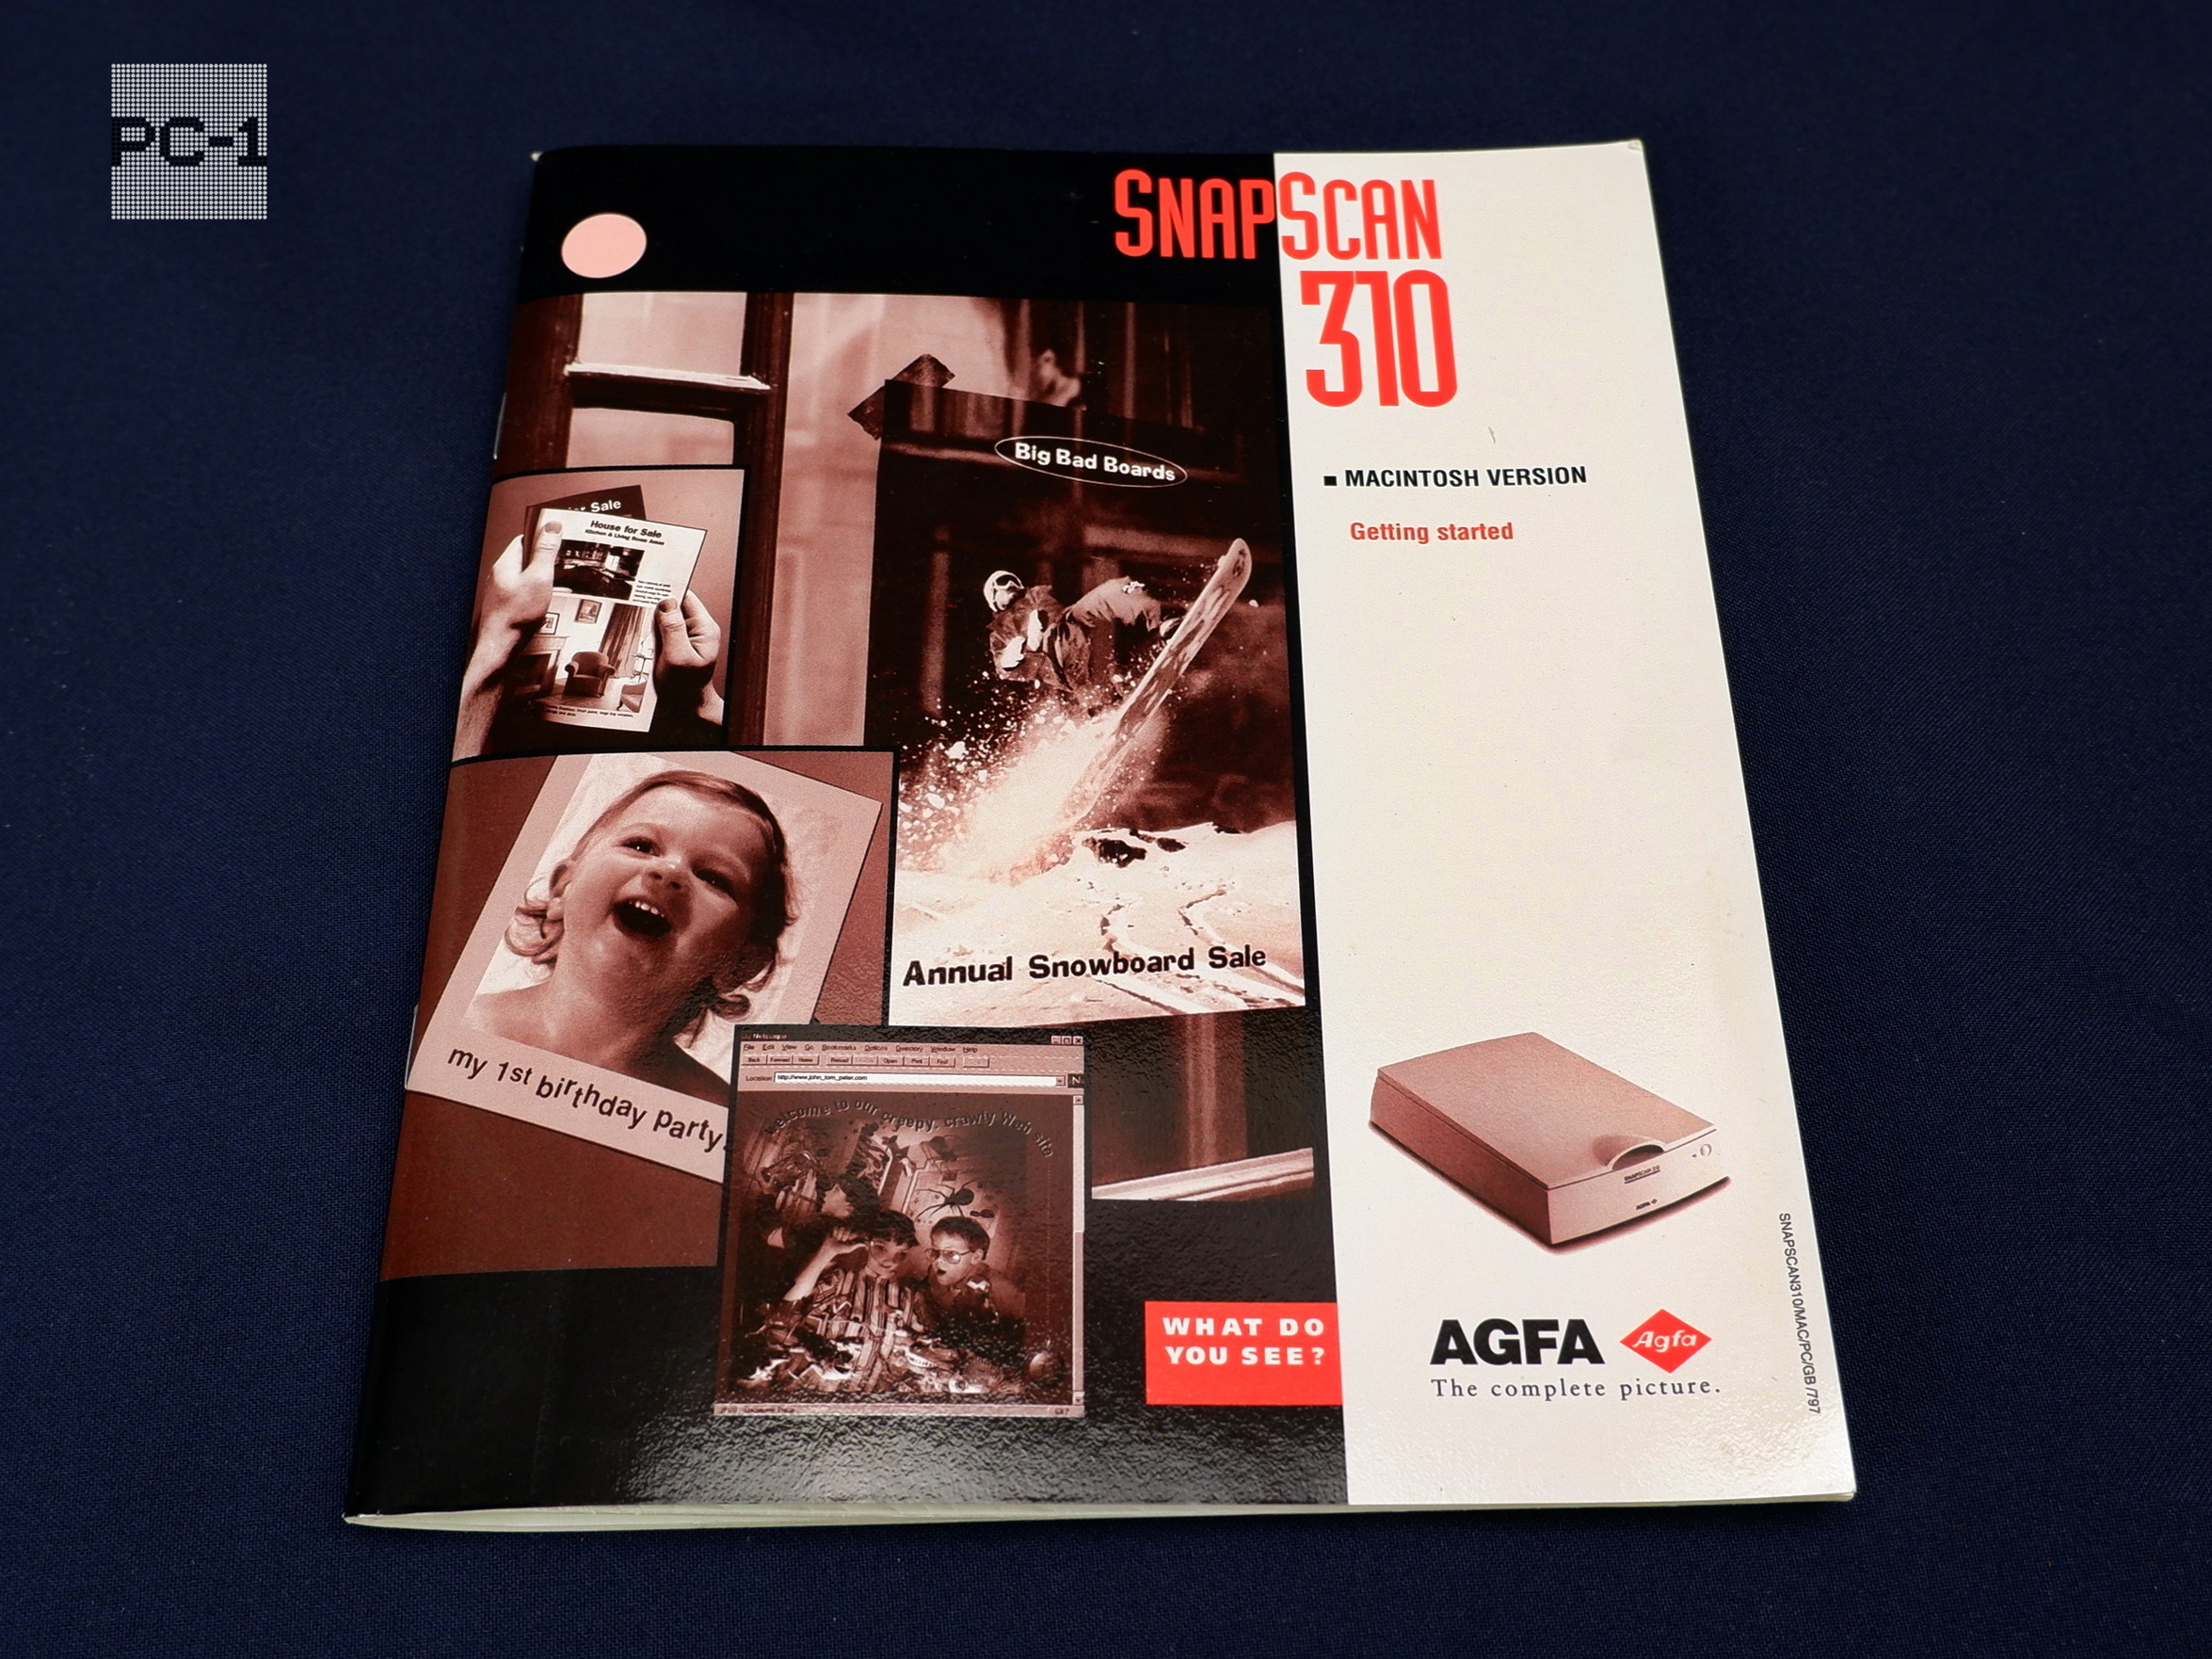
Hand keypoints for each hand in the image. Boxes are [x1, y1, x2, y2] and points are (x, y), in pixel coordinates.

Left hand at [454, 524, 559, 758]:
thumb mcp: (540, 578)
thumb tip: (552, 526)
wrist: (500, 646)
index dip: (541, 537)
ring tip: (555, 585)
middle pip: (524, 558)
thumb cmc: (517, 615)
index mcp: (505, 563)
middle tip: (562, 563)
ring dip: (539, 578)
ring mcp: (500, 591)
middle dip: (543, 559)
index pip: (523, 539)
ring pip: (523, 577)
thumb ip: (546, 552)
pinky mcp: (503, 606)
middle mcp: (499, 575)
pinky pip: (521, 592)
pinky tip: (543, 604)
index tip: (558, 539)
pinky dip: (534, 593)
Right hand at [653, 591, 723, 723]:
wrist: (686, 709)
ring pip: (665, 619)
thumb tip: (666, 602)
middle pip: (674, 606)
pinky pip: (662, 632)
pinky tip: (646, 642)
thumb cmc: (685, 689)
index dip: (667, 592)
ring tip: (644, 633)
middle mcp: (697, 630)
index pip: (686, 597)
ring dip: (652, 623)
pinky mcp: (676, 645)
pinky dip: (652, 634)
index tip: (648, 590)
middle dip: (657, 609)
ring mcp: (687, 637)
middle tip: (642, 616)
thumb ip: (672, 628)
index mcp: (704, 629)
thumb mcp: (677, 657)